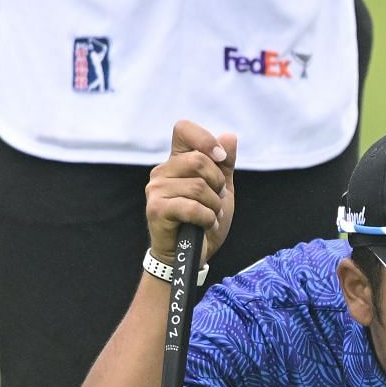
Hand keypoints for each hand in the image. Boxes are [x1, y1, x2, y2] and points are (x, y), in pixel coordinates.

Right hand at [146, 120, 236, 265]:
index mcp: (176, 161)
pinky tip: (205, 225)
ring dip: (214, 206)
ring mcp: (156, 189)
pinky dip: (207, 219)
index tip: (220, 159)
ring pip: (198, 187)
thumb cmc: (203, 222)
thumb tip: (229, 136)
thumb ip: (224, 165)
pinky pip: (192, 207)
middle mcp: (162, 171)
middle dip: (218, 184)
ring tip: (210, 216)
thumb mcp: (221, 191)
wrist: (191, 256)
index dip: (205, 140)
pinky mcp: (156, 209)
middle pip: (198, 161)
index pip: (184, 129)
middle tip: (216, 201)